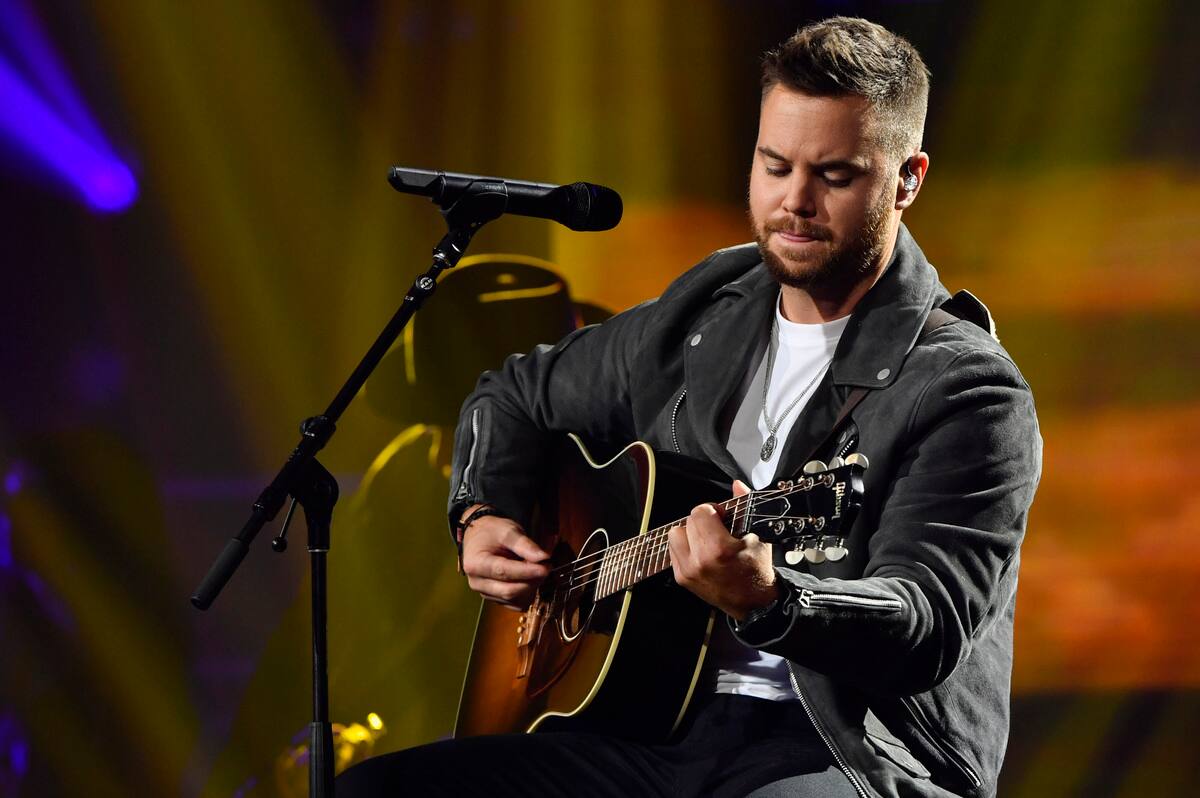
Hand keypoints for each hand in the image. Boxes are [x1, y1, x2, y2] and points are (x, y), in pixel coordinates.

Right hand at [460, 507, 549, 610]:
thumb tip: (543, 558)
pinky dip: (527, 593)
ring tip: (536, 569)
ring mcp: (485, 593)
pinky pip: (516, 604)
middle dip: (532, 580)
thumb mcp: (508, 530)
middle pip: (510, 591)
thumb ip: (525, 544)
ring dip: (532, 587)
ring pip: (515, 600)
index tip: (545, 566)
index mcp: (476, 563)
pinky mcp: (495, 599)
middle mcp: (477, 582)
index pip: (503, 572)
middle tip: (546, 566)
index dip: (527, 571)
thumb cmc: (491, 532)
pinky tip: (530, 578)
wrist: (479, 538)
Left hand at [668, 480, 778, 620]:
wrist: (755, 604)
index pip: (700, 512)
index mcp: (718, 549)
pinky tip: (702, 552)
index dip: (713, 510)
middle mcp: (698, 561)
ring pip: (675, 534)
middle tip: (718, 529)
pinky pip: (674, 550)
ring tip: (707, 541)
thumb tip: (736, 485)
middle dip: (703, 521)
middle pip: (687, 521)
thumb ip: (744, 506)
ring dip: (690, 533)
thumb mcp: (758, 535)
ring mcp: (688, 571)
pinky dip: (686, 547)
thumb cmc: (758, 570)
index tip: (723, 517)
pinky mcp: (682, 578)